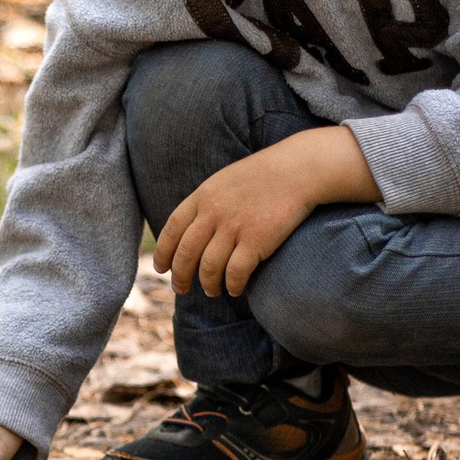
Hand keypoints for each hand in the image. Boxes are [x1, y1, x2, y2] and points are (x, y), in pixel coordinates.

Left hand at [156, 124, 379, 297]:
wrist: (298, 169)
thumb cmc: (263, 176)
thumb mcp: (224, 181)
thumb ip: (206, 203)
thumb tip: (192, 231)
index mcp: (203, 196)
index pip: (172, 229)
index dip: (163, 253)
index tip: (161, 268)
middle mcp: (213, 213)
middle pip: (186, 253)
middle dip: (180, 276)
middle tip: (181, 289)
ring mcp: (234, 227)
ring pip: (208, 267)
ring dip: (207, 284)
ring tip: (212, 291)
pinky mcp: (256, 240)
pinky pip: (236, 272)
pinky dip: (232, 285)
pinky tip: (235, 289)